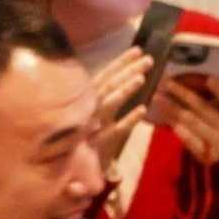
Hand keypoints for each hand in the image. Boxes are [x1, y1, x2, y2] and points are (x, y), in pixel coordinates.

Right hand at [88, 48, 156, 168]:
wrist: (69, 169)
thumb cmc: (85, 140)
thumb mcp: (95, 118)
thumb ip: (109, 101)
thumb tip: (131, 84)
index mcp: (87, 99)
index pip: (106, 76)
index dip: (122, 62)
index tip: (139, 50)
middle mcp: (88, 108)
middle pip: (110, 84)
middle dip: (128, 69)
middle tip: (149, 58)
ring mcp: (93, 125)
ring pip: (110, 103)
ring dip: (124, 89)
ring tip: (142, 78)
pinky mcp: (99, 144)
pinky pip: (116, 130)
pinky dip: (128, 120)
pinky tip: (142, 110)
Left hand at [149, 70, 218, 165]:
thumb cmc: (218, 118)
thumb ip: (213, 93)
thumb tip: (188, 72)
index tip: (209, 79)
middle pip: (204, 108)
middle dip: (183, 93)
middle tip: (166, 82)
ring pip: (193, 122)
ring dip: (173, 108)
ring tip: (157, 97)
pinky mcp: (208, 155)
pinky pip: (189, 141)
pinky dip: (177, 128)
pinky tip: (166, 117)